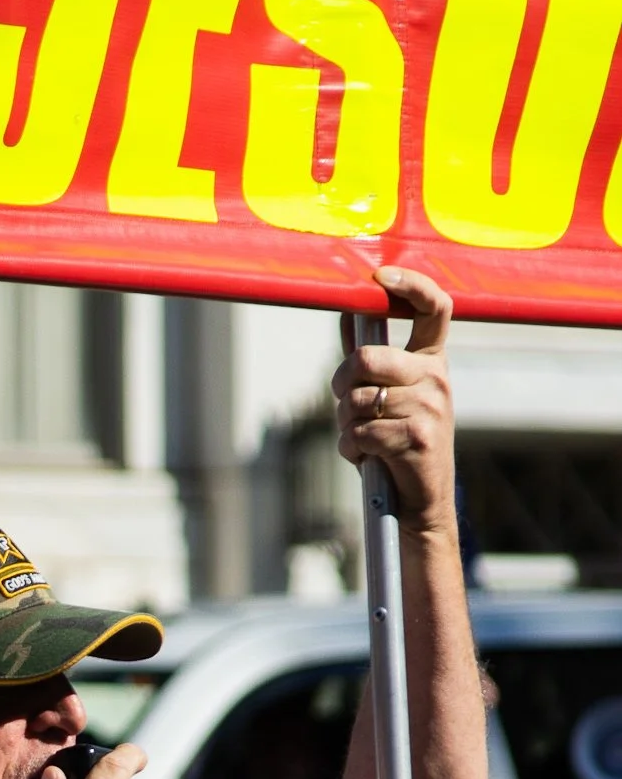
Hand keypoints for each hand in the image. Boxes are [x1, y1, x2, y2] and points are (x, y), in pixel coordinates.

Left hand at [332, 267, 454, 535]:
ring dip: (345, 425)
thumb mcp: (389, 396)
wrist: (422, 502)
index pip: (434, 306)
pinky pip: (361, 433)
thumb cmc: (397, 444)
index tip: (380, 276)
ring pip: (358, 401)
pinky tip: (366, 457)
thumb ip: (372, 357)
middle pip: (366, 359)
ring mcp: (432, 407)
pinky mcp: (418, 438)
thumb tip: (346, 311)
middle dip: (341, 383)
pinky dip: (351, 449)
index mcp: (432, 360)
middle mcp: (437, 377)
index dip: (408, 284)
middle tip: (345, 403)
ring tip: (362, 439)